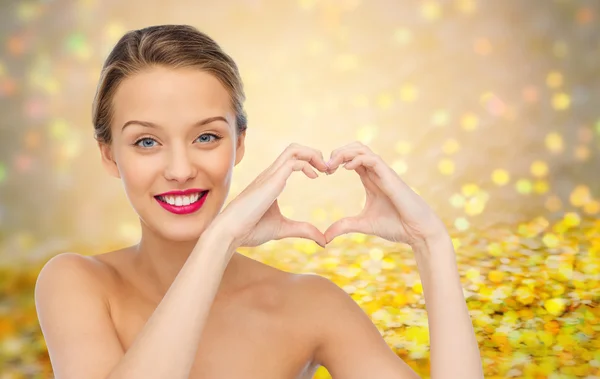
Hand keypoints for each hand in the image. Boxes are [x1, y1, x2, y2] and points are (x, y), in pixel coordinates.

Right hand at [210, 143, 328, 248]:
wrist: (230, 232)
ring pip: (294, 149)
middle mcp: (271, 174)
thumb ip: (303, 230)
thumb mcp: (283, 229)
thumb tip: (323, 241)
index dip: (311, 161)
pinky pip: (293, 162)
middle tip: (328, 169)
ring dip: (313, 154)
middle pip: (295, 148)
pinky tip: (315, 176)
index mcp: (272, 181)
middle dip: (315, 153)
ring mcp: (270, 175)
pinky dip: (308, 164)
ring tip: (324, 169)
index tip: (323, 174)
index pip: (292, 158)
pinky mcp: (271, 180)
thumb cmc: (250, 230)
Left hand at [323, 141, 448, 248]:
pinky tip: (345, 169)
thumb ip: (344, 227)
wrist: (418, 231)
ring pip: (362, 149)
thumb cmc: (396, 225)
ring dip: (344, 152)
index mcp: (370, 179)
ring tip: (331, 165)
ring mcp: (383, 172)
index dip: (335, 161)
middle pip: (354, 148)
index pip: (350, 159)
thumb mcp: (363, 225)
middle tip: (324, 167)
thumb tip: (325, 237)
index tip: (323, 173)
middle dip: (337, 152)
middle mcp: (376, 172)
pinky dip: (357, 159)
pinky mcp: (390, 177)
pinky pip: (373, 159)